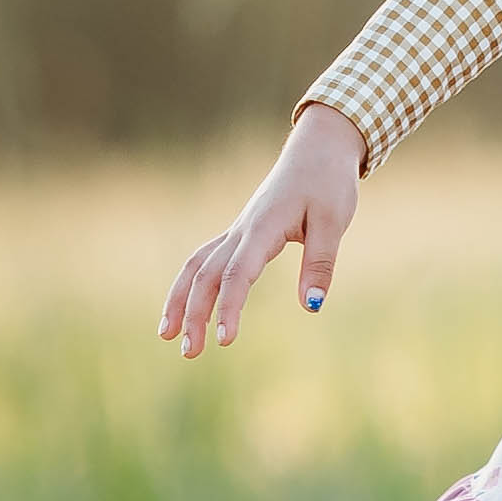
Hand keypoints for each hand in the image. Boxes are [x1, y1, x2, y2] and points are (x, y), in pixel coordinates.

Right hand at [160, 103, 363, 356]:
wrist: (319, 147)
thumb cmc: (329, 182)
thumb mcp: (334, 221)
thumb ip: (320, 263)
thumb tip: (310, 306)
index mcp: (263, 227)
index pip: (238, 273)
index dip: (229, 307)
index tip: (226, 340)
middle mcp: (242, 229)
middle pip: (206, 274)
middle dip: (193, 314)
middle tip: (189, 353)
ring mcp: (238, 230)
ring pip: (197, 266)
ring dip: (180, 300)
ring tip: (166, 335)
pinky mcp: (241, 232)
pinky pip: (207, 259)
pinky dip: (192, 284)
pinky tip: (189, 307)